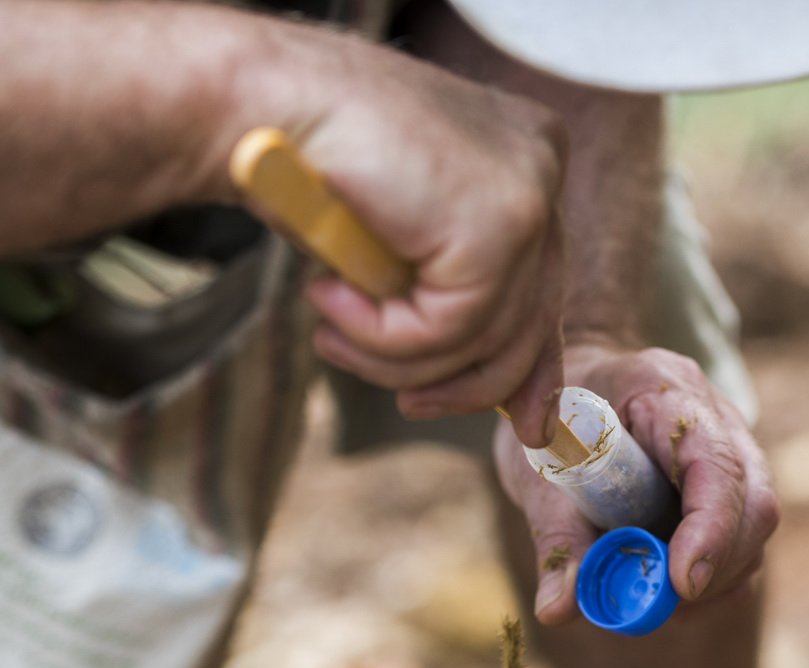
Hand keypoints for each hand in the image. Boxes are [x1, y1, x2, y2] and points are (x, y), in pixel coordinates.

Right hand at [227, 26, 567, 444]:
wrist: (260, 103)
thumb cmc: (309, 164)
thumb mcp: (400, 240)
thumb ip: (458, 295)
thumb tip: (516, 398)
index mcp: (527, 157)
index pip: (548, 285)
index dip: (535, 368)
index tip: (523, 424)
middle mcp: (543, 165)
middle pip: (534, 319)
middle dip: (467, 383)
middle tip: (410, 404)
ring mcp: (530, 189)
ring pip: (486, 337)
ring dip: (397, 358)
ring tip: (333, 336)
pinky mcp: (500, 221)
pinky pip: (450, 329)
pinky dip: (382, 336)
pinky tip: (330, 298)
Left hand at [494, 342, 780, 624]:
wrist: (568, 406)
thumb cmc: (555, 428)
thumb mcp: (540, 476)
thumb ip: (557, 541)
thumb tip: (558, 610)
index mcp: (664, 391)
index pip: (715, 463)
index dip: (710, 528)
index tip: (683, 583)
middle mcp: (715, 418)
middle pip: (754, 501)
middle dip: (716, 565)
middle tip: (661, 602)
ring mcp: (733, 454)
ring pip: (754, 529)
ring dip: (715, 580)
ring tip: (654, 597)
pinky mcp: (732, 492)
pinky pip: (746, 548)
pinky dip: (716, 585)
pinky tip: (670, 596)